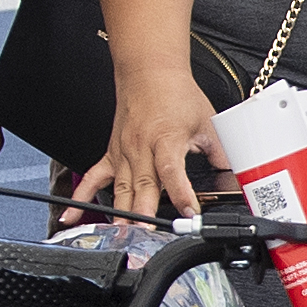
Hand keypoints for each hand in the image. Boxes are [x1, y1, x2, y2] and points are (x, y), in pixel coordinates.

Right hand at [81, 65, 222, 223]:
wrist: (148, 72)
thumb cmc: (176, 94)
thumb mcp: (207, 122)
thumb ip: (220, 154)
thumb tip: (234, 178)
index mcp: (166, 139)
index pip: (172, 171)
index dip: (181, 194)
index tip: (188, 212)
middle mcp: (141, 148)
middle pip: (142, 185)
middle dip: (144, 212)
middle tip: (147, 234)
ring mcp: (123, 153)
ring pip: (120, 188)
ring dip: (120, 213)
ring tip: (121, 234)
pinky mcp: (111, 154)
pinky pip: (93, 179)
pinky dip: (82, 199)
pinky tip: (72, 216)